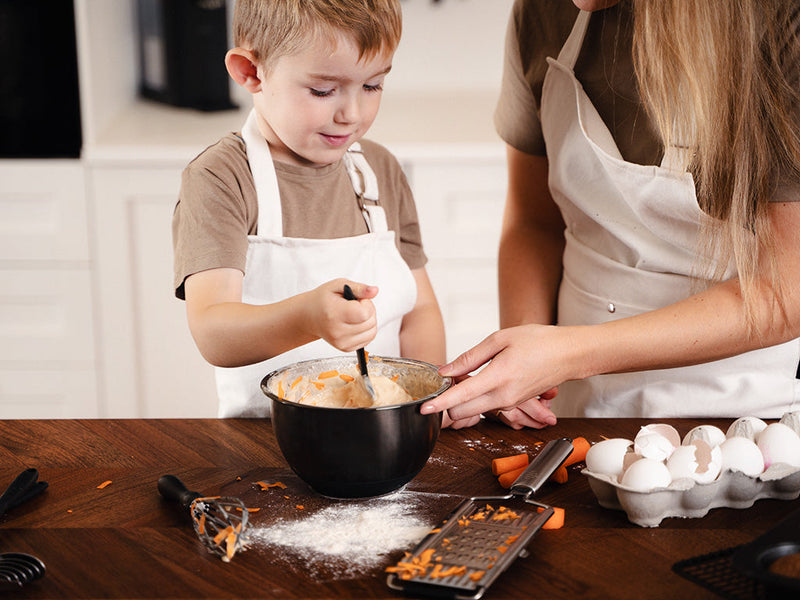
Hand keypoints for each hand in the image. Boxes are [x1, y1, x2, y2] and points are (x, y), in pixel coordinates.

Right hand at [307, 279, 377, 350]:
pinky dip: (366, 330)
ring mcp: (341, 342)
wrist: (309, 316)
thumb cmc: (323, 300)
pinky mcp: (345, 348)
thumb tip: (374, 291)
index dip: (366, 303)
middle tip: (355, 305)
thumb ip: (359, 288)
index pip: (365, 313)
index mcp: (334, 314)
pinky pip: (368, 339)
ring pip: (372, 332)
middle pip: (370, 322)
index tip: (357, 299)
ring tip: (355, 314)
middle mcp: (337, 331)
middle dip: (369, 311)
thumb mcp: (338, 286)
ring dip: (369, 321)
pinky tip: (355, 323)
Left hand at [420, 325, 566, 425]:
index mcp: (498, 378)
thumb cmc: (539, 342)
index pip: (460, 397)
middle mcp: (503, 396)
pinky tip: (478, 381)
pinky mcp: (514, 404)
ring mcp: (509, 403)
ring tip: (464, 378)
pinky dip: (476, 399)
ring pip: (473, 412)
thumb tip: (446, 370)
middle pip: (462, 412)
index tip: (423, 407)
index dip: (438, 403)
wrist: (569, 354)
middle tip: (446, 381)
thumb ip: (470, 356)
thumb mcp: (500, 339)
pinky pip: (487, 407)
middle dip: (448, 402)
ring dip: (462, 401)